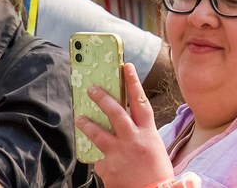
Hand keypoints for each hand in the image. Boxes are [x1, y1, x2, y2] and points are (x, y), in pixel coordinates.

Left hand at [78, 64, 174, 187]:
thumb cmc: (156, 170)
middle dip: (103, 98)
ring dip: (87, 124)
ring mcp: (119, 153)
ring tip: (79, 117)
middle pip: (115, 112)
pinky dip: (100, 159)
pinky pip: (99, 158)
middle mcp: (133, 139)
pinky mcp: (107, 167)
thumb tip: (123, 125)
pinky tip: (104, 163)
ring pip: (98, 134)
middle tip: (92, 89)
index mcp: (148, 132)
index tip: (126, 66)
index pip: (139, 101)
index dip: (133, 82)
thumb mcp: (153, 146)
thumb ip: (139, 134)